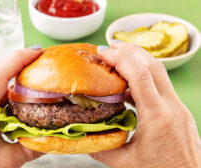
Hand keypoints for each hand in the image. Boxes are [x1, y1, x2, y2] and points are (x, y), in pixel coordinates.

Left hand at [0, 47, 42, 167]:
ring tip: (31, 74)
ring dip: (11, 76)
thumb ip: (33, 146)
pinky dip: (4, 91)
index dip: (19, 59)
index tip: (37, 51)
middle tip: (38, 59)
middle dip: (17, 62)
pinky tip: (17, 96)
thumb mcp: (8, 161)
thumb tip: (51, 137)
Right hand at [90, 42, 200, 167]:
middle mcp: (171, 107)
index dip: (121, 60)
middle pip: (153, 65)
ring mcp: (177, 106)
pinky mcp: (178, 109)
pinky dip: (143, 75)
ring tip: (118, 56)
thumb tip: (85, 138)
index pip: (141, 77)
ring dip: (138, 59)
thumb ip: (103, 150)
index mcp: (157, 118)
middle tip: (109, 46)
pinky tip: (128, 81)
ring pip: (159, 71)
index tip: (103, 53)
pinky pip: (160, 84)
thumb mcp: (127, 164)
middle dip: (130, 51)